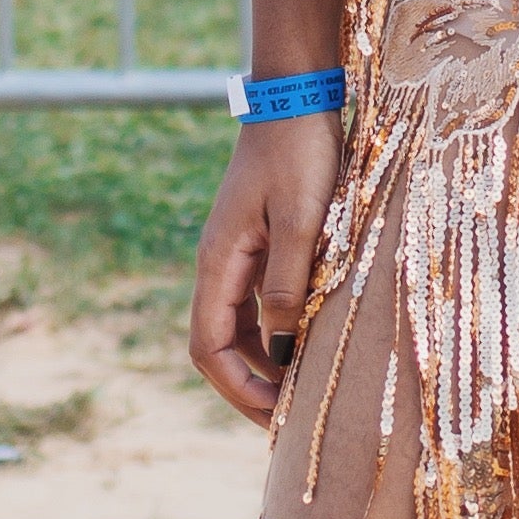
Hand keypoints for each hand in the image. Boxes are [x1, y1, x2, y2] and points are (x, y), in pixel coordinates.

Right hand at [188, 116, 343, 424]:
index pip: (208, 347)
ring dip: (265, 362)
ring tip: (305, 390)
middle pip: (219, 345)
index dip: (237, 388)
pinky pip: (261, 303)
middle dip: (250, 386)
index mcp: (218, 262)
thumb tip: (281, 346)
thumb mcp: (304, 218)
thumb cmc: (301, 152)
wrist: (297, 98)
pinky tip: (311, 341)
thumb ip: (290, 281)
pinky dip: (279, 331)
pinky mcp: (261, 244)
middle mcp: (220, 264)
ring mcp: (239, 255)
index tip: (275, 417)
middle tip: (293, 420)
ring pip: (240, 327)